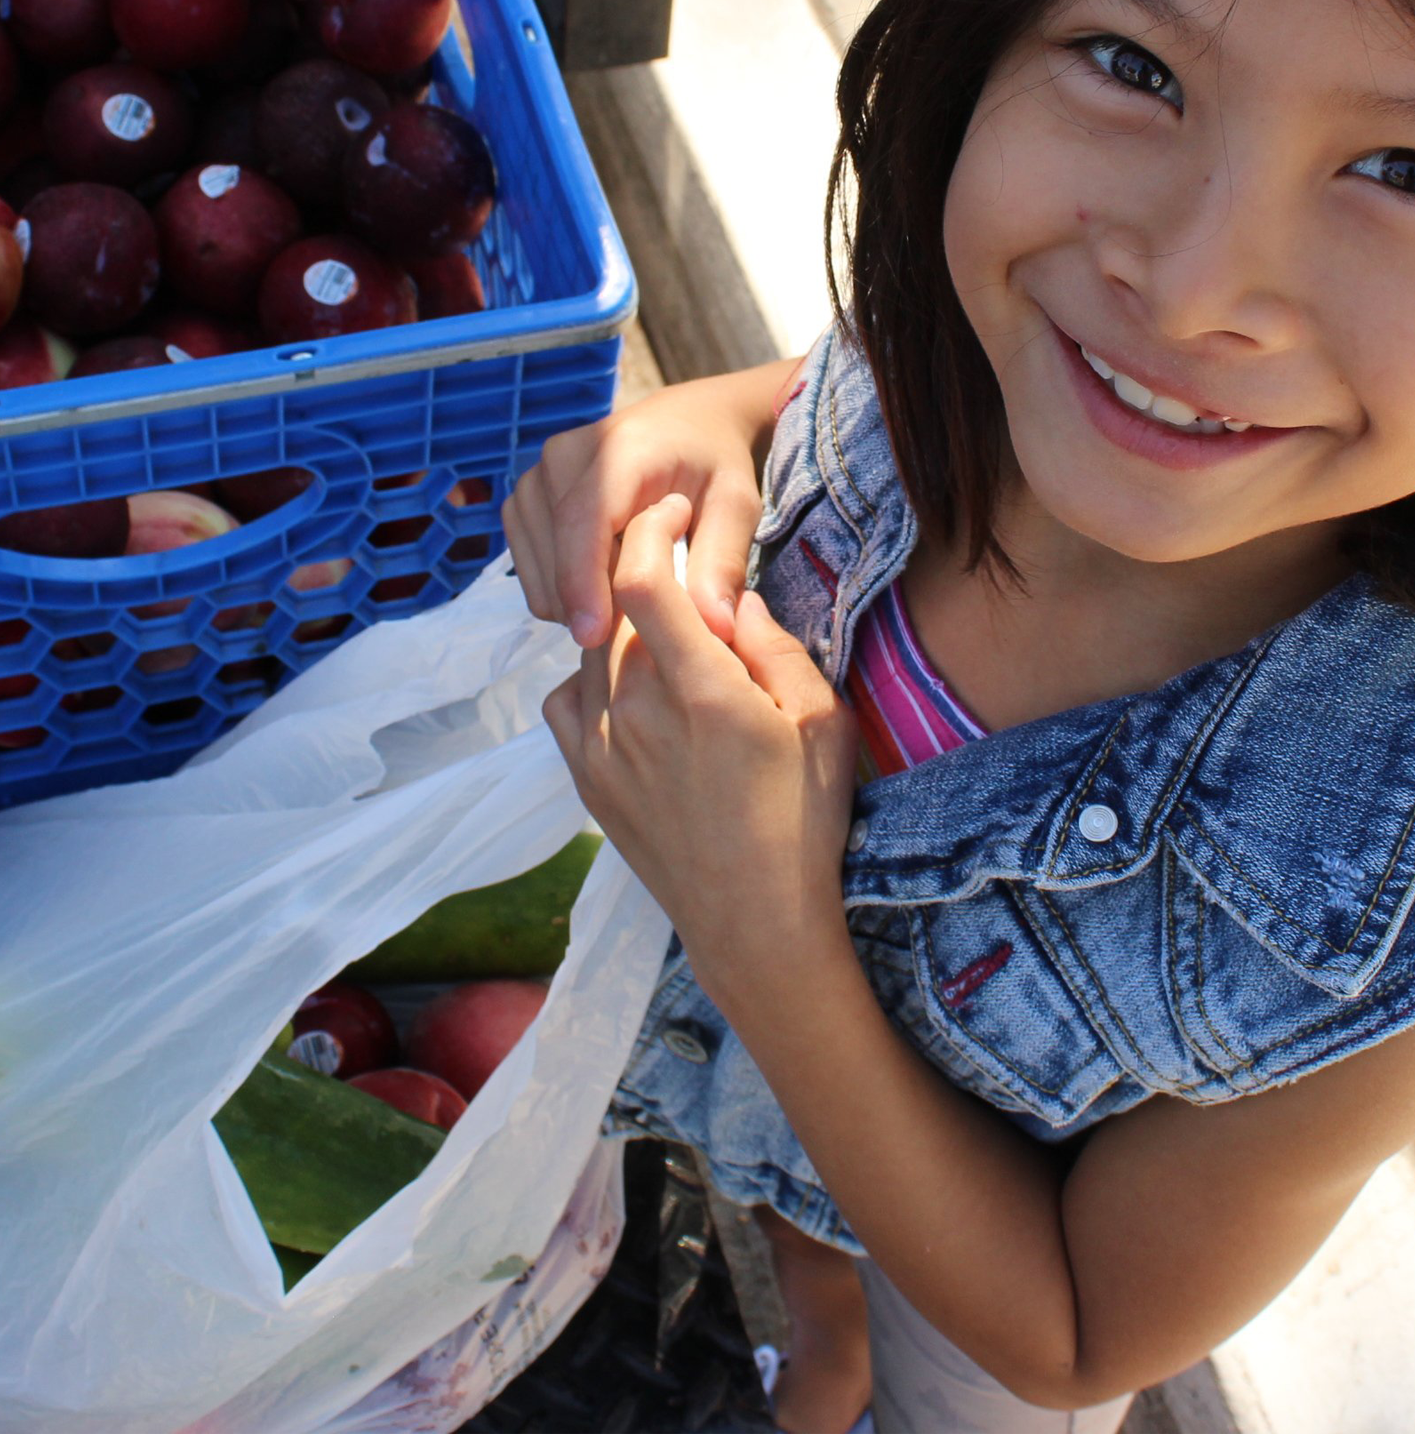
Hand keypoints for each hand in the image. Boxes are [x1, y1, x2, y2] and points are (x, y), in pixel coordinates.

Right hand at [502, 357, 796, 648]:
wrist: (687, 424)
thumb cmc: (716, 466)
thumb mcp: (736, 506)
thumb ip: (724, 562)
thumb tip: (716, 628)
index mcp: (620, 449)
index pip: (583, 522)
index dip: (582, 582)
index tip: (592, 637)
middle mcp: (564, 455)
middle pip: (556, 555)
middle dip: (594, 600)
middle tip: (649, 612)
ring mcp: (535, 475)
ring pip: (537, 570)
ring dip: (578, 597)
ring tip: (631, 584)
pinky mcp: (522, 497)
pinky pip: (528, 568)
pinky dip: (563, 587)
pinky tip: (606, 577)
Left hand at [541, 497, 862, 998]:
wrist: (756, 924)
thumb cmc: (805, 820)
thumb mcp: (823, 721)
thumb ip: (775, 647)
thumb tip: (731, 596)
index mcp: (701, 691)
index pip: (641, 580)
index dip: (650, 529)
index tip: (675, 514)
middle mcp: (636, 712)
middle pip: (613, 606)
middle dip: (642, 570)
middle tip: (682, 566)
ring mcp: (600, 748)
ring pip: (590, 650)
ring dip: (621, 624)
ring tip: (665, 633)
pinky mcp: (585, 779)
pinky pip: (567, 699)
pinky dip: (592, 677)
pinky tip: (632, 690)